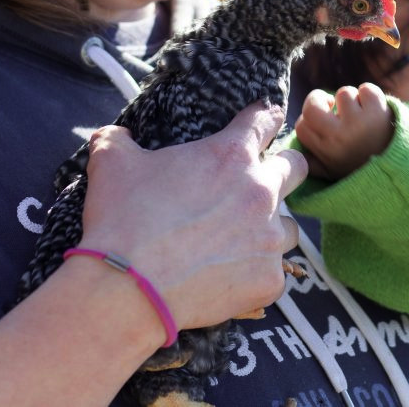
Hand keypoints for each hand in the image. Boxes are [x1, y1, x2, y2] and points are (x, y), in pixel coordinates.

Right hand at [78, 102, 306, 330]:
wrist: (126, 291)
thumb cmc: (122, 221)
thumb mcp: (112, 164)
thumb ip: (118, 141)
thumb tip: (114, 135)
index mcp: (230, 155)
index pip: (264, 120)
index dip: (264, 117)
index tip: (266, 119)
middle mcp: (260, 192)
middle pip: (296, 167)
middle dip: (283, 170)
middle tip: (262, 182)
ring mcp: (269, 238)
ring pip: (290, 226)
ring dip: (270, 228)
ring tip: (242, 240)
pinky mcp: (268, 280)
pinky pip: (274, 273)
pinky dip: (256, 274)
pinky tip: (230, 278)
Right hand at [294, 83, 393, 180]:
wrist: (403, 169)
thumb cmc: (363, 167)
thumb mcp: (332, 172)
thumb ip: (311, 163)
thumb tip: (290, 155)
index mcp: (325, 152)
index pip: (302, 125)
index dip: (310, 119)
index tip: (323, 121)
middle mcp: (339, 137)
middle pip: (312, 105)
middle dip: (319, 99)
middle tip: (331, 105)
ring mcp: (358, 123)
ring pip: (343, 93)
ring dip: (352, 100)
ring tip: (362, 115)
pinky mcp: (378, 110)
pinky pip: (365, 88)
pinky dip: (371, 95)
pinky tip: (375, 110)